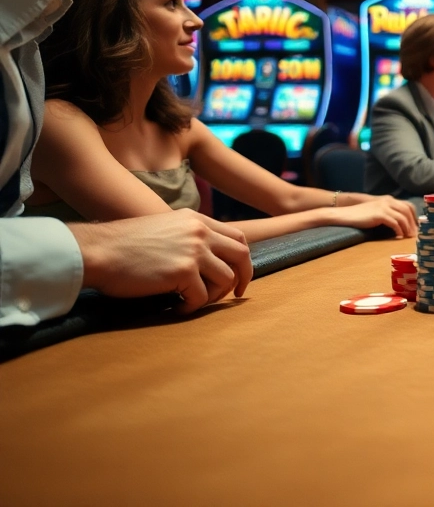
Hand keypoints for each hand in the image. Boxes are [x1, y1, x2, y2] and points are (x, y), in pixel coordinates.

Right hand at [72, 210, 252, 313]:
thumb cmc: (121, 245)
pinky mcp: (183, 271)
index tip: (239, 275)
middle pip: (242, 255)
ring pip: (227, 278)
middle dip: (243, 277)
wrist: (96, 250)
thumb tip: (207, 260)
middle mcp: (200, 231)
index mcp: (196, 219)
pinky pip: (201, 297)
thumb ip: (187, 237)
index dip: (242, 259)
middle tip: (236, 295)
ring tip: (193, 301)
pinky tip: (176, 308)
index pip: (237, 237)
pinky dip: (192, 307)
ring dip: (214, 296)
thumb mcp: (163, 228)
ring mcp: (194, 250)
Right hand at [330, 195, 417, 237]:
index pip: (408, 205)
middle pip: (408, 211)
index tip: (417, 226)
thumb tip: (401, 222)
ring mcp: (384, 207)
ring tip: (409, 237)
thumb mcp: (378, 210)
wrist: (346, 214)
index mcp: (389, 199)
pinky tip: (399, 237)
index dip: (414, 216)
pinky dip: (399, 230)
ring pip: (403, 217)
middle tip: (415, 234)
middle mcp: (389, 201)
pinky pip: (394, 223)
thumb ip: (389, 212)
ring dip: (408, 228)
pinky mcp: (379, 214)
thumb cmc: (361, 215)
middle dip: (413, 223)